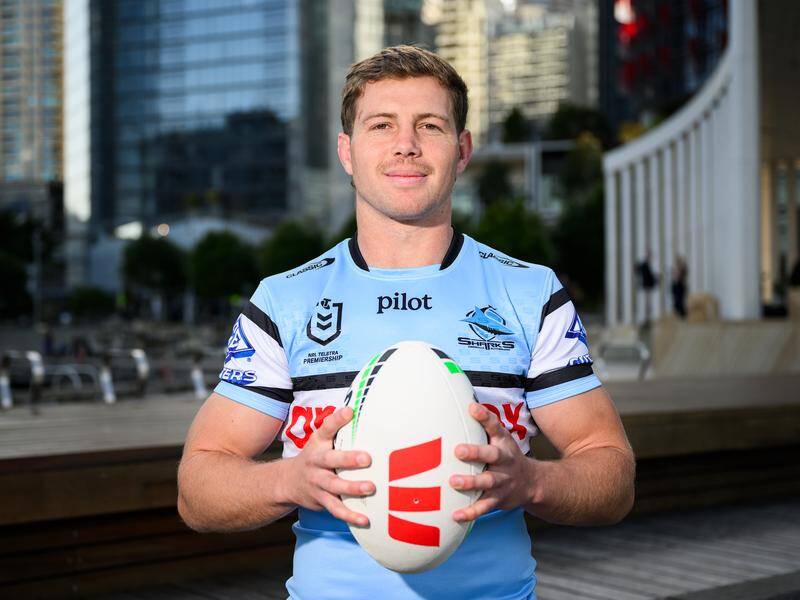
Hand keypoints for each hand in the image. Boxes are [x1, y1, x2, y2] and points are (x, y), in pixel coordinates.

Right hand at [283, 406, 373, 525]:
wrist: (287, 483)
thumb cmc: (314, 458)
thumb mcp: (320, 440)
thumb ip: (337, 428)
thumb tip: (357, 408)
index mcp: (318, 444)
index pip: (326, 429)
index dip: (337, 420)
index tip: (350, 411)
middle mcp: (316, 463)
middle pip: (330, 460)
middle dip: (348, 459)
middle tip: (367, 458)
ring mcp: (318, 483)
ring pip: (334, 486)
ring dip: (352, 488)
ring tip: (370, 488)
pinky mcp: (321, 501)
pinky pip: (336, 509)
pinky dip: (350, 516)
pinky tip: (365, 520)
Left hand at [450, 403, 532, 521]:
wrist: (532, 483)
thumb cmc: (506, 456)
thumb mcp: (500, 438)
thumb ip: (484, 425)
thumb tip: (462, 403)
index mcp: (503, 443)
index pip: (495, 426)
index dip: (484, 416)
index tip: (471, 407)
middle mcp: (504, 461)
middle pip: (492, 455)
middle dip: (476, 453)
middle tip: (458, 450)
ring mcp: (502, 481)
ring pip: (487, 482)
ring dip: (471, 482)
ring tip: (454, 482)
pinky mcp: (498, 499)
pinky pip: (484, 507)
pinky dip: (470, 512)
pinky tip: (456, 515)